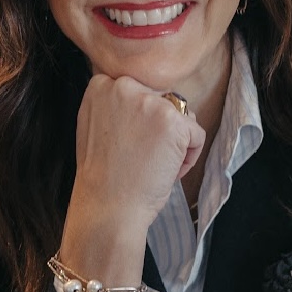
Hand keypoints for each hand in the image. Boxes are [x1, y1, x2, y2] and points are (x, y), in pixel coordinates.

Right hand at [72, 74, 205, 230]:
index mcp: (101, 86)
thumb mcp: (95, 125)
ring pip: (182, 115)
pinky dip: (189, 156)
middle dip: (160, 126)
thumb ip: (114, 105)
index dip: (140, 119)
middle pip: (162, 98)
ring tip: (153, 163)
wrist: (108, 205)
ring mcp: (150, 102)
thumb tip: (144, 98)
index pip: (140, 89)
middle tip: (142, 154)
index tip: (129, 141)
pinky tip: (167, 170)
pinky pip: (196, 134)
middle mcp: (123, 86)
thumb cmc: (104, 176)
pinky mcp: (173, 121)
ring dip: (176, 140)